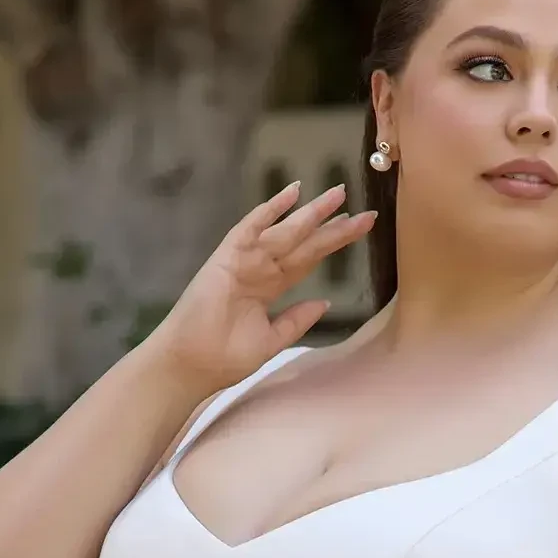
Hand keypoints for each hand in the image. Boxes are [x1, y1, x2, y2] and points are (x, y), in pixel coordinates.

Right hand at [152, 180, 376, 397]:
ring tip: (338, 195)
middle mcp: (261, 269)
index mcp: (271, 288)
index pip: (308, 259)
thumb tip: (325, 303)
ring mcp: (244, 261)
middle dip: (333, 226)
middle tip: (366, 211)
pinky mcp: (227, 258)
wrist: (191, 364)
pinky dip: (269, 211)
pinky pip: (251, 228)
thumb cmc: (224, 358)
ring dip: (310, 214)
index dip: (333, 243)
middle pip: (304, 243)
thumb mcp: (272, 341)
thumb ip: (296, 320)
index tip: (360, 227)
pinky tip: (291, 193)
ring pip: (284, 232)